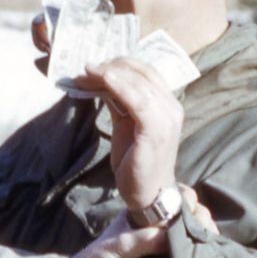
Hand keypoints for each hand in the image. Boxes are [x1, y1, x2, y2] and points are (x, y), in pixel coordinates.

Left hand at [73, 56, 182, 218]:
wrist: (148, 193)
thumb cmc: (137, 162)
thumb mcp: (126, 125)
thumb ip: (119, 103)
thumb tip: (100, 81)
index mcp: (166, 103)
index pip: (145, 71)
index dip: (120, 63)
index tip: (94, 65)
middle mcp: (171, 106)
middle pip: (141, 72)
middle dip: (111, 66)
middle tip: (85, 68)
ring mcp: (166, 117)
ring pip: (137, 82)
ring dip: (109, 73)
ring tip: (86, 72)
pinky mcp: (156, 128)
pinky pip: (137, 99)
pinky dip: (118, 85)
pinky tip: (102, 79)